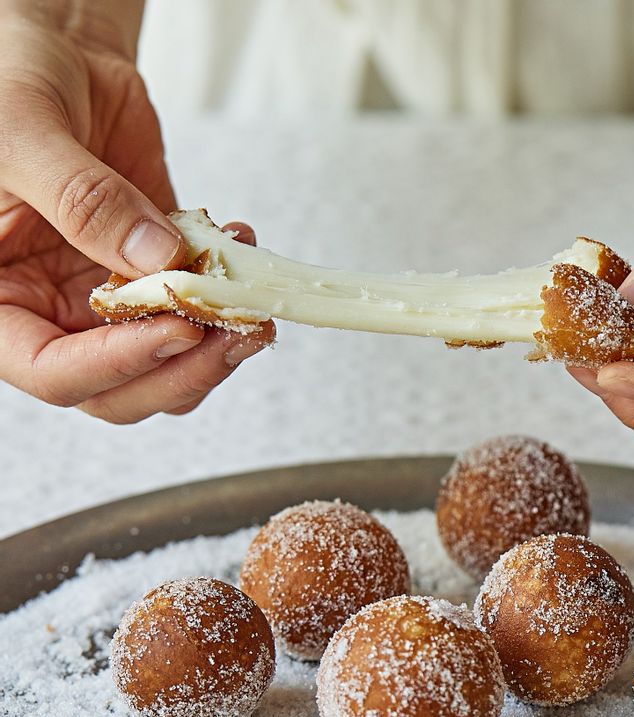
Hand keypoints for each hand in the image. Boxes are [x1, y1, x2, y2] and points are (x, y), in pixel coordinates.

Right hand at [0, 3, 272, 422]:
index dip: (119, 364)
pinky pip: (198, 306)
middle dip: (185, 372)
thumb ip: (81, 199)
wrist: (59, 57)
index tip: (181, 330)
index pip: (55, 373)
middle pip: (122, 389)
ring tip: (255, 302)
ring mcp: (110, 299)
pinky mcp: (156, 272)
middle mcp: (55, 313)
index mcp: (1, 301)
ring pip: (169, 363)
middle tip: (239, 334)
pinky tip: (242, 244)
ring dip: (219, 344)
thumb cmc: (10, 82)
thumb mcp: (21, 132)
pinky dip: (230, 292)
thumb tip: (157, 259)